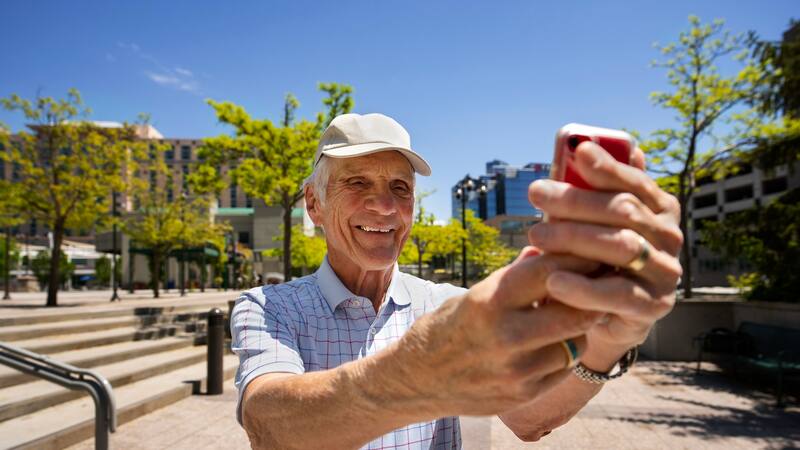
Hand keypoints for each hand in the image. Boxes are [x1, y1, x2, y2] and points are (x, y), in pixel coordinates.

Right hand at [392, 248, 601, 416]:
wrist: (418, 380)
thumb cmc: (449, 327)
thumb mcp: (476, 295)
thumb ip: (515, 276)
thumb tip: (548, 248)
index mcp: (489, 302)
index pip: (549, 272)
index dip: (577, 258)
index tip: (592, 251)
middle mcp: (504, 336)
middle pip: (574, 309)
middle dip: (591, 294)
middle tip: (601, 282)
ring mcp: (516, 370)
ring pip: (576, 341)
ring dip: (580, 325)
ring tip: (575, 311)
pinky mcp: (523, 394)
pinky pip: (564, 368)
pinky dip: (565, 351)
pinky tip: (557, 340)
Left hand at [527, 142, 682, 366]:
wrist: (609, 316)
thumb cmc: (599, 258)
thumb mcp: (596, 222)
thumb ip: (595, 191)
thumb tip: (585, 145)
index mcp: (660, 209)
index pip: (635, 182)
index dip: (606, 166)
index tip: (576, 150)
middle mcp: (670, 237)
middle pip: (623, 211)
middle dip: (576, 200)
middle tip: (536, 193)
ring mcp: (665, 272)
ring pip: (621, 247)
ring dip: (574, 238)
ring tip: (535, 235)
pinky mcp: (654, 306)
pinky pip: (617, 294)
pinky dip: (583, 287)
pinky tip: (553, 280)